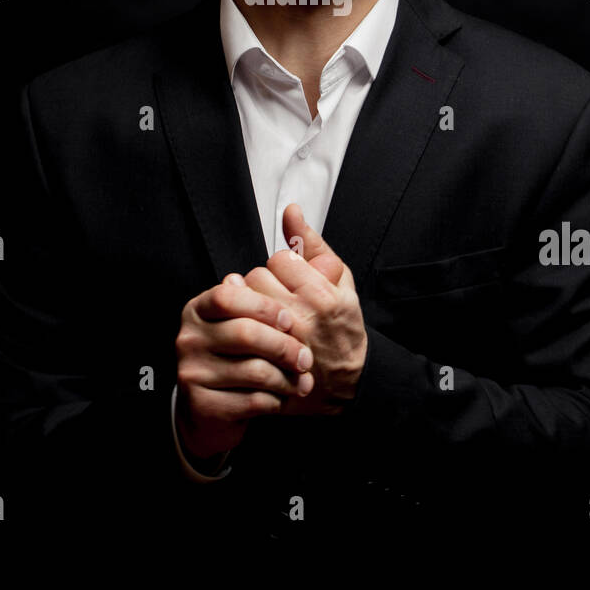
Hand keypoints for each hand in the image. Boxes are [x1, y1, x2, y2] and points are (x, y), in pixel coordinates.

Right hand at [175, 276, 314, 459]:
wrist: (212, 409)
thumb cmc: (237, 356)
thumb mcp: (250, 316)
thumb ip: (277, 277)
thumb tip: (294, 228)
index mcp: (200, 309)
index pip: (227, 296)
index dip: (263, 306)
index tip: (288, 319)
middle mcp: (190, 337)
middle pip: (245, 333)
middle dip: (285, 347)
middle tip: (306, 358)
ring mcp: (192, 371)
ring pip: (253, 370)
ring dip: (286, 377)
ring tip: (301, 380)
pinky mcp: (203, 404)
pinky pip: (250, 400)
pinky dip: (274, 400)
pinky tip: (283, 398)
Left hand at [243, 203, 367, 416]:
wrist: (347, 378)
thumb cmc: (343, 324)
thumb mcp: (341, 279)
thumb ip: (313, 244)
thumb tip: (291, 210)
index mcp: (322, 294)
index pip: (280, 260)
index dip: (284, 267)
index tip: (292, 279)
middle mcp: (301, 318)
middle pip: (257, 278)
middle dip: (265, 284)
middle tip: (279, 297)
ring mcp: (282, 342)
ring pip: (245, 301)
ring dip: (251, 303)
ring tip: (268, 314)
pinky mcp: (268, 359)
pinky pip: (241, 328)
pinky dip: (244, 326)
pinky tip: (256, 331)